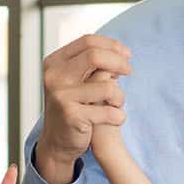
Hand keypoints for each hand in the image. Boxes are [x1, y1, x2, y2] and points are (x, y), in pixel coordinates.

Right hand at [35, 34, 130, 183]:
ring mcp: (61, 96)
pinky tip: (117, 119)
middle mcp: (54, 77)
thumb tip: (120, 52)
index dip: (111, 45)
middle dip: (119, 62)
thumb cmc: (72, 107)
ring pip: (107, 87)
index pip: (88, 41)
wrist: (56, 142)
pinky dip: (118, 116)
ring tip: (117, 104)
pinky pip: (109, 112)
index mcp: (54, 63)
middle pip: (95, 56)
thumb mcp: (74, 80)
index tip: (127, 54)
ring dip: (120, 96)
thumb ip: (89, 64)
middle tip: (129, 71)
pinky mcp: (72, 116)